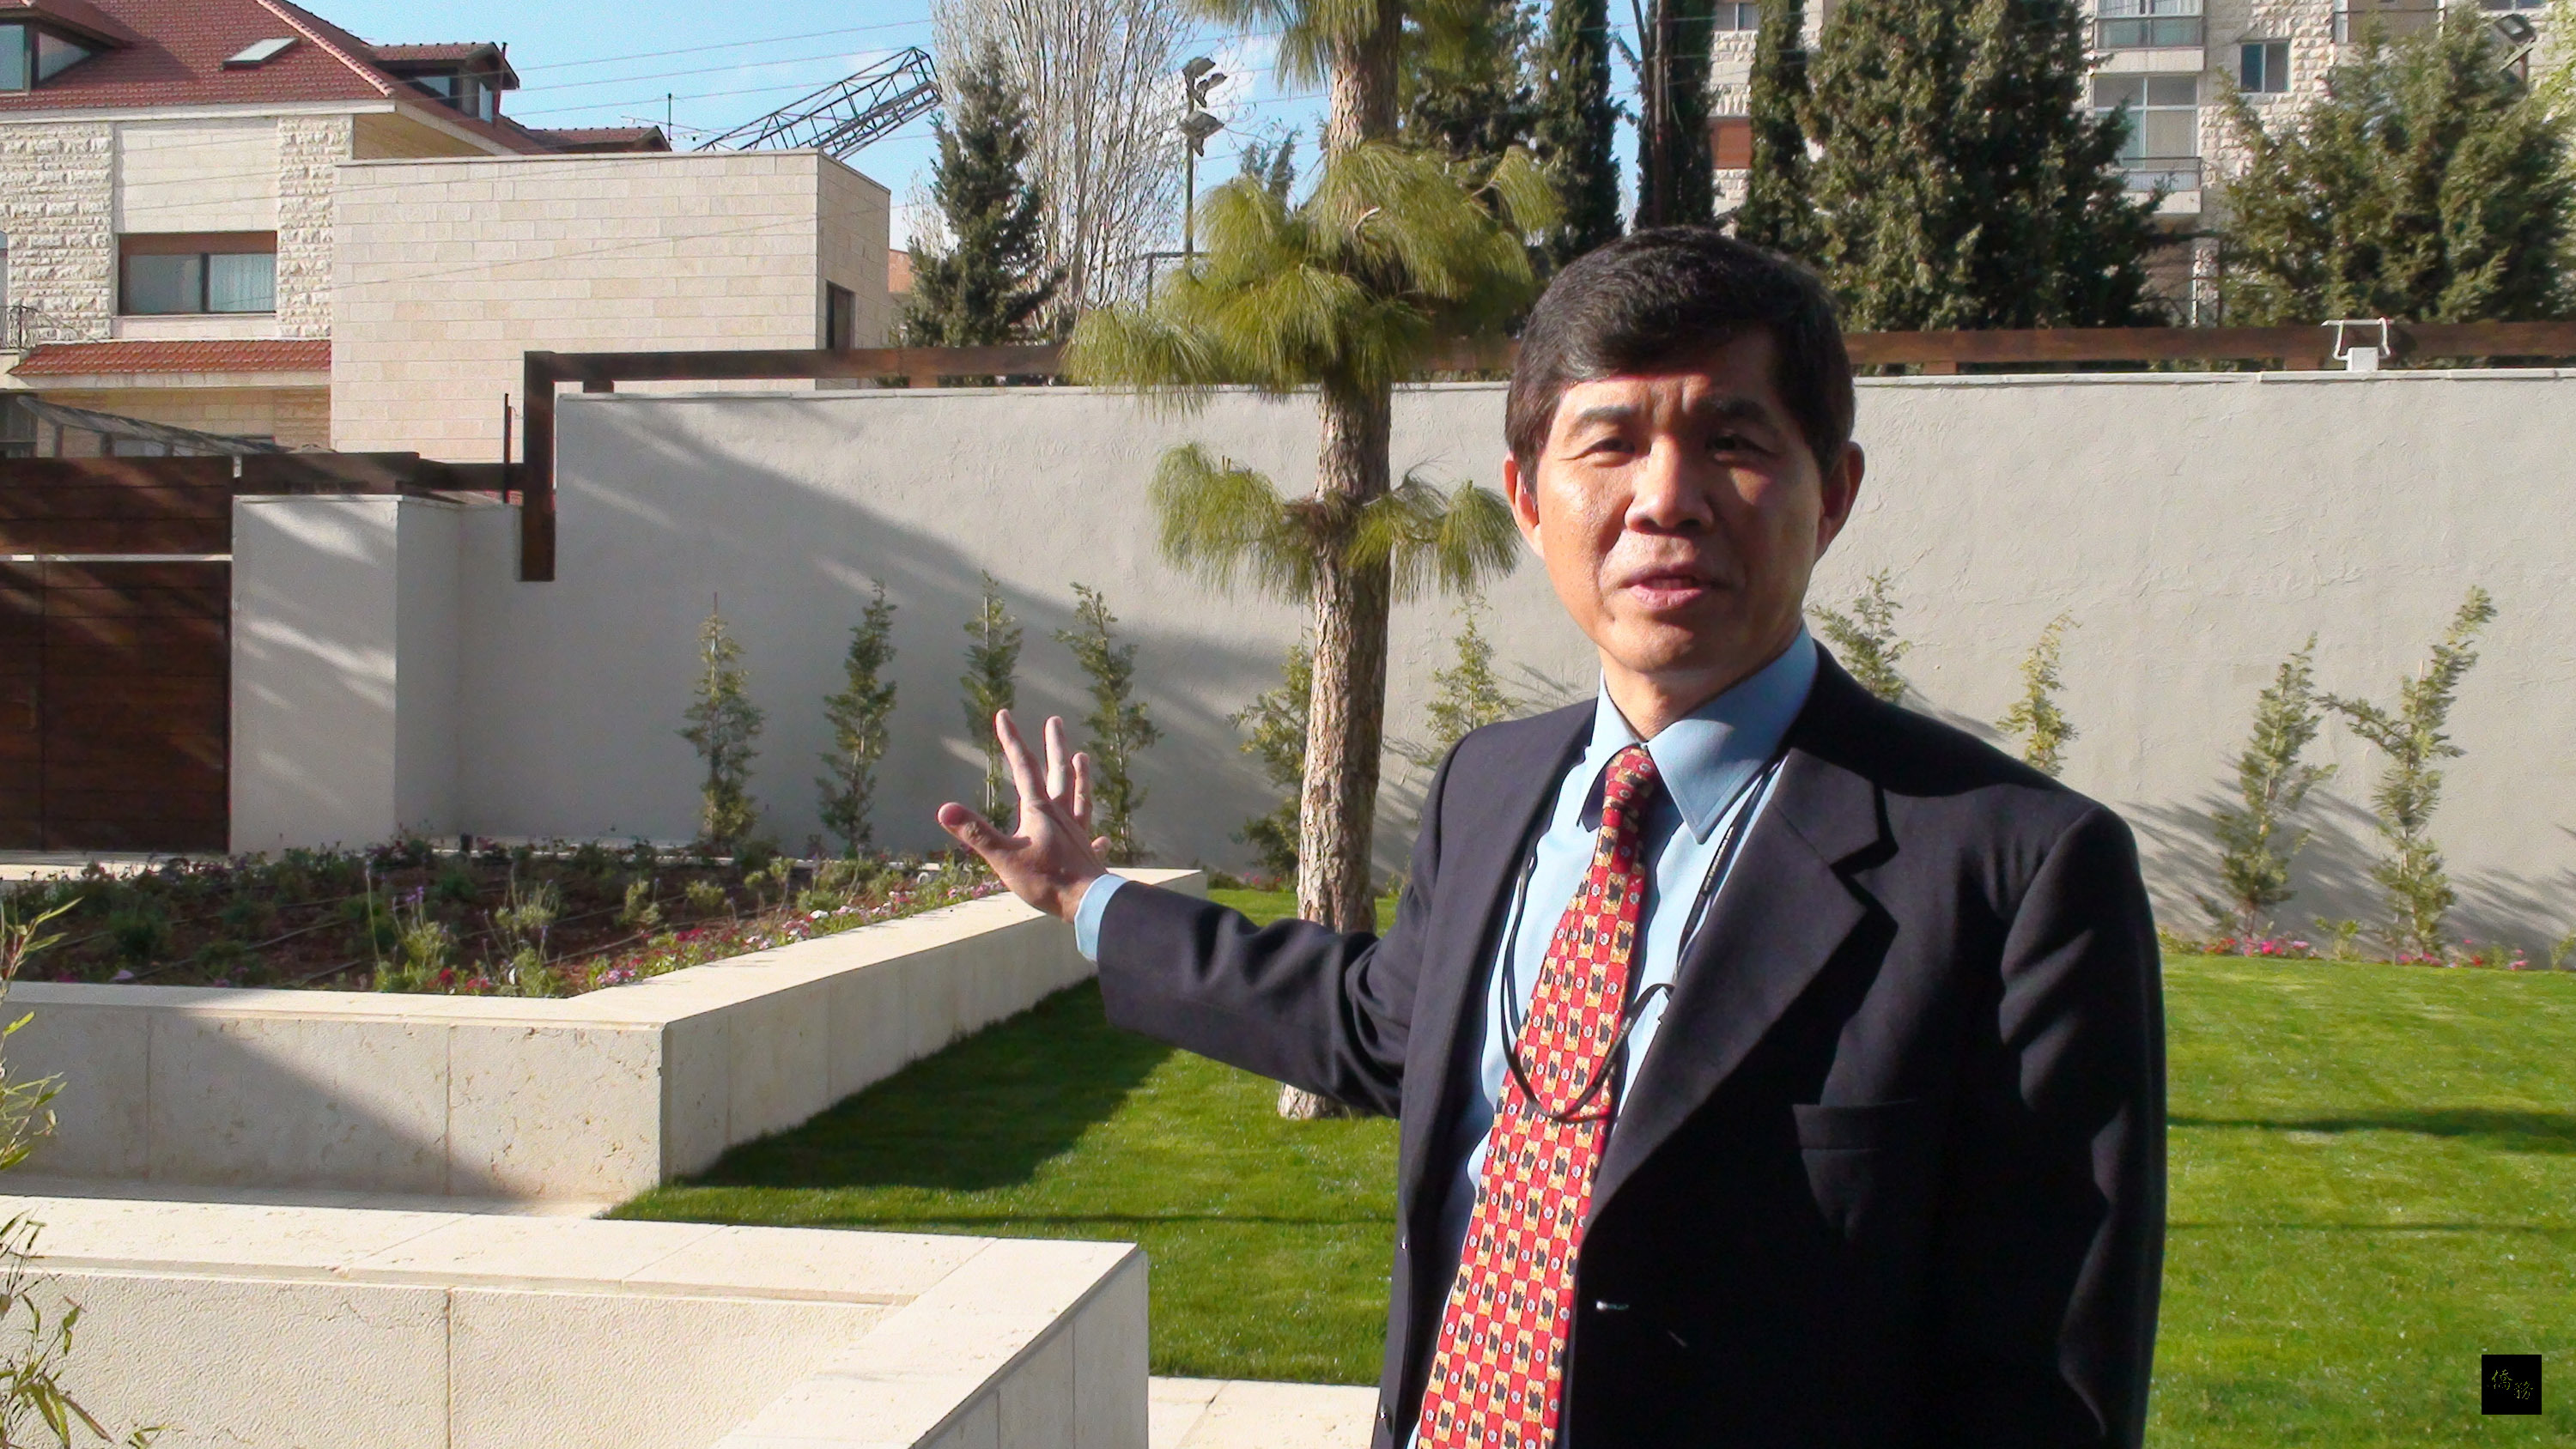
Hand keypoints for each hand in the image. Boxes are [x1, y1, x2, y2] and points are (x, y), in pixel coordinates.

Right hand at [937, 710, 1110, 923]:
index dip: (1012, 740)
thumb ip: (976, 833)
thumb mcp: (1003, 857)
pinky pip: (1093, 840)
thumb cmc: (1045, 880)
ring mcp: (1078, 833)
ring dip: (1081, 776)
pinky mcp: (1089, 855)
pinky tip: (1102, 838)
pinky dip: (1096, 837)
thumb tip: (944, 809)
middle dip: (1054, 746)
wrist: (1087, 903)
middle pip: (1059, 773)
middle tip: (1055, 721)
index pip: (1023, 767)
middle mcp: (1061, 815)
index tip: (1004, 714)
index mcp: (1039, 810)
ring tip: (1083, 757)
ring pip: (1080, 797)